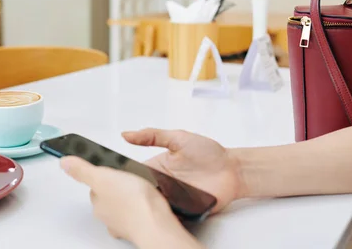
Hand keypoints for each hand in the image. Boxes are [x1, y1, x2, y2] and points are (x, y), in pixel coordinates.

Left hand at [60, 156, 201, 248]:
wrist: (156, 223)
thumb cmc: (132, 202)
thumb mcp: (102, 176)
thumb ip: (82, 170)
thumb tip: (64, 162)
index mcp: (98, 203)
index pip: (94, 187)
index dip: (102, 176)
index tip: (109, 171)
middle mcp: (108, 216)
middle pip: (107, 197)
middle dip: (115, 187)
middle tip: (125, 177)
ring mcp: (125, 223)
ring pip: (122, 207)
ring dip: (128, 198)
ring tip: (138, 188)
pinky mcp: (141, 225)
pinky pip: (138, 213)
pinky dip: (141, 207)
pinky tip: (148, 201)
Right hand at [124, 129, 241, 212]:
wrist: (232, 169)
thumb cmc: (208, 152)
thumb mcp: (177, 138)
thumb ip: (152, 136)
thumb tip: (127, 134)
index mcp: (157, 167)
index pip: (134, 174)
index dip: (125, 177)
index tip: (119, 177)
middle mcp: (162, 184)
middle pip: (141, 192)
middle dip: (135, 193)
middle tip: (131, 191)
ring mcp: (172, 198)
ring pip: (153, 205)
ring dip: (149, 204)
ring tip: (147, 200)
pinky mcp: (183, 211)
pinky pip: (169, 216)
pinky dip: (164, 215)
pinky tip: (162, 210)